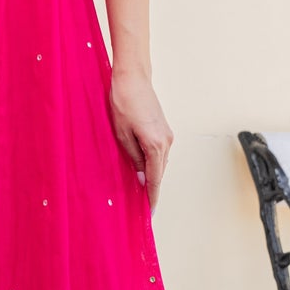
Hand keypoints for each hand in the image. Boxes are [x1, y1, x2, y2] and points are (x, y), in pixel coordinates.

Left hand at [107, 67, 172, 207]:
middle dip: (152, 189)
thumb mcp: (122, 134)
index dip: (152, 197)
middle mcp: (166, 141)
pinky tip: (144, 168)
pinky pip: (160, 152)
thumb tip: (141, 176)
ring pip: (160, 162)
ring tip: (142, 190)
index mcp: (155, 145)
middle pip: (159, 172)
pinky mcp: (163, 129)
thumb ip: (133, 157)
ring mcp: (167, 134)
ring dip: (153, 175)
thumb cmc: (124, 102)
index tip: (150, 212)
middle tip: (144, 206)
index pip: (154, 179)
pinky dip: (153, 163)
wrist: (133, 78)